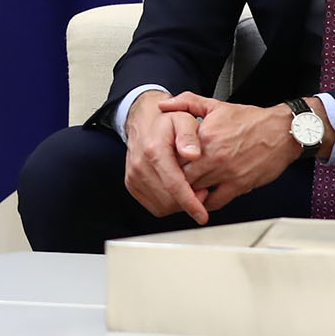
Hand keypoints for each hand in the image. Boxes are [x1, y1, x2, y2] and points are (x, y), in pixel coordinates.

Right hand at [122, 89, 209, 224]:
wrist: (143, 121)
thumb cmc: (167, 121)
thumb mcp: (183, 120)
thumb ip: (189, 136)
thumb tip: (193, 154)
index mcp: (154, 151)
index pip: (173, 185)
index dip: (189, 203)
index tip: (202, 215)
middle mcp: (140, 165)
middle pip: (167, 200)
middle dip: (188, 203)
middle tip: (203, 191)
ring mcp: (134, 176)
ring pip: (161, 206)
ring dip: (179, 205)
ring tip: (191, 190)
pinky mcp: (131, 184)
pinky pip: (153, 205)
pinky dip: (168, 205)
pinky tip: (177, 192)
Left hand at [157, 93, 299, 211]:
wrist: (282, 132)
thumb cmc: (250, 120)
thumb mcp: (215, 105)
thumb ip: (186, 102)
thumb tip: (164, 104)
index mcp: (205, 136)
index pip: (174, 154)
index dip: (166, 159)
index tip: (162, 161)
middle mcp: (214, 156)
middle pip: (182, 175)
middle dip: (174, 179)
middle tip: (168, 181)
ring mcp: (226, 173)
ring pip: (196, 190)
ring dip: (187, 192)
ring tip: (181, 190)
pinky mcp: (239, 185)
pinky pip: (215, 201)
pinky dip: (205, 203)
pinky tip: (201, 198)